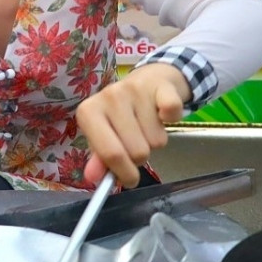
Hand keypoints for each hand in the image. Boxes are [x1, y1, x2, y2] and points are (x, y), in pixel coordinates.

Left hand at [75, 63, 188, 187]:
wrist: (147, 81)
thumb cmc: (120, 115)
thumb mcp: (105, 134)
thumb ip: (99, 158)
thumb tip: (93, 177)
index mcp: (89, 112)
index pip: (110, 154)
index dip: (124, 172)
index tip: (130, 180)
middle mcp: (109, 97)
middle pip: (137, 151)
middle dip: (140, 156)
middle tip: (137, 143)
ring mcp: (135, 89)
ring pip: (156, 141)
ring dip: (155, 140)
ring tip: (147, 125)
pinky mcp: (161, 87)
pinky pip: (173, 114)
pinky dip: (172, 120)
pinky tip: (161, 114)